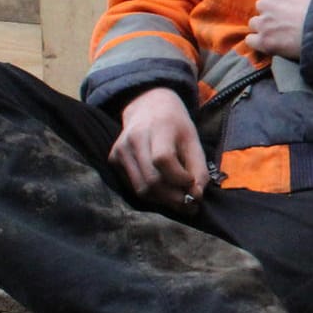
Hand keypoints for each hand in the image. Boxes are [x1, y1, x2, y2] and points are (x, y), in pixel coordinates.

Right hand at [110, 86, 207, 209]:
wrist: (148, 106)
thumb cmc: (175, 125)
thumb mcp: (193, 140)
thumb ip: (198, 168)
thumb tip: (197, 196)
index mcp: (158, 128)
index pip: (163, 159)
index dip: (179, 178)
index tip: (192, 183)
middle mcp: (134, 138)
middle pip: (151, 180)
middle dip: (174, 197)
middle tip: (191, 205)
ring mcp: (120, 149)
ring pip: (141, 188)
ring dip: (163, 200)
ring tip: (180, 201)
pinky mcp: (113, 159)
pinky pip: (133, 186)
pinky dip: (151, 194)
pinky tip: (164, 191)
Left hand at [245, 0, 312, 59]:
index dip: (281, 2)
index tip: (292, 9)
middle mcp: (264, 2)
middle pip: (262, 9)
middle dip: (272, 15)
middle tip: (289, 24)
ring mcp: (263, 22)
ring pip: (255, 25)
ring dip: (265, 30)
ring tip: (282, 36)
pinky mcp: (263, 41)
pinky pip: (251, 41)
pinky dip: (260, 44)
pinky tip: (272, 45)